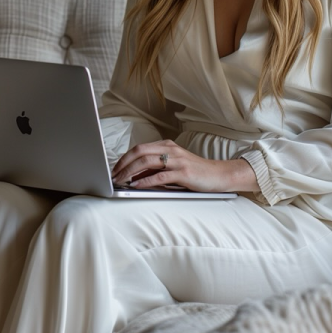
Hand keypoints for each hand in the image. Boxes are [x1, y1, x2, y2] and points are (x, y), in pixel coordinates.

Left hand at [111, 139, 257, 192]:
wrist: (219, 175)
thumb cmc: (195, 173)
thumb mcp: (173, 167)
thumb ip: (155, 168)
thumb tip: (133, 175)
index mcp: (167, 146)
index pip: (139, 148)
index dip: (124, 158)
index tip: (114, 169)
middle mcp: (171, 149)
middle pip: (140, 152)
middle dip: (123, 164)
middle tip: (113, 176)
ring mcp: (177, 160)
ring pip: (147, 162)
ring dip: (130, 172)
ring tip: (120, 181)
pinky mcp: (183, 173)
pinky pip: (159, 176)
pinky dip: (145, 181)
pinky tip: (136, 186)